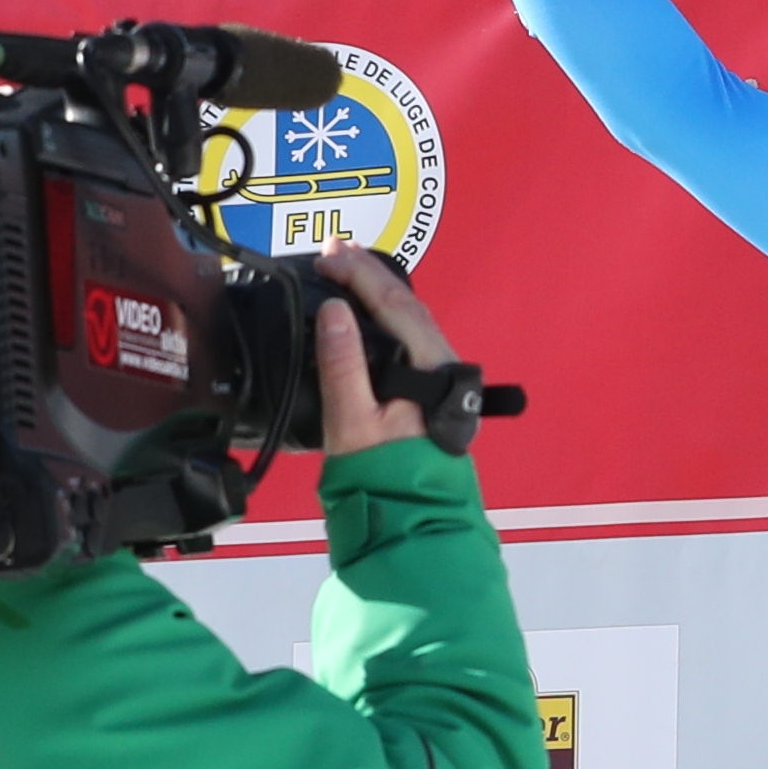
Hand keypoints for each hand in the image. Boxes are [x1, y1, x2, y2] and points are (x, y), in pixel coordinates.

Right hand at [316, 244, 457, 456]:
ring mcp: (439, 375)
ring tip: (346, 270)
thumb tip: (334, 311)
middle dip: (368, 273)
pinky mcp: (430, 388)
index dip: (357, 273)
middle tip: (332, 250)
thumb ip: (342, 365)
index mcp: (428, 365)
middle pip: (405, 304)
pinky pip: (408, 336)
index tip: (326, 255)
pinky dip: (385, 314)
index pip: (392, 302)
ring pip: (410, 318)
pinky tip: (367, 313)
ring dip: (377, 291)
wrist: (410, 519)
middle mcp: (442, 363)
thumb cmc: (382, 477)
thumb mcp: (352, 422)